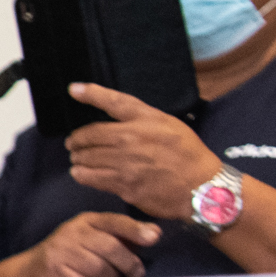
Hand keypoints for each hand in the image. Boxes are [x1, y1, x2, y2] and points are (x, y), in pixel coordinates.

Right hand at [19, 210, 162, 276]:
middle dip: (129, 264)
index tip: (154, 238)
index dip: (135, 229)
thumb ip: (124, 235)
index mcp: (85, 221)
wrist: (32, 271)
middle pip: (111, 248)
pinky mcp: (55, 274)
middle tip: (136, 273)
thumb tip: (155, 233)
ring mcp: (61, 253)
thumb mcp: (95, 237)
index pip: (114, 221)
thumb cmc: (73, 254)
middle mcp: (71, 233)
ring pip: (102, 270)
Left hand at [63, 84, 215, 217]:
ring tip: (77, 158)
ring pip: (87, 157)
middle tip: (74, 143)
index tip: (74, 89)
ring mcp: (126, 163)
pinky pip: (92, 178)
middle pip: (90, 135)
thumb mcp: (168, 124)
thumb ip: (141, 117)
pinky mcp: (124, 185)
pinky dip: (81, 174)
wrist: (202, 187)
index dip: (91, 93)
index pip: (114, 101)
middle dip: (77, 139)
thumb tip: (116, 113)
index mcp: (146, 119)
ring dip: (77, 157)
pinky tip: (80, 172)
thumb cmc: (187, 153)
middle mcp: (132, 139)